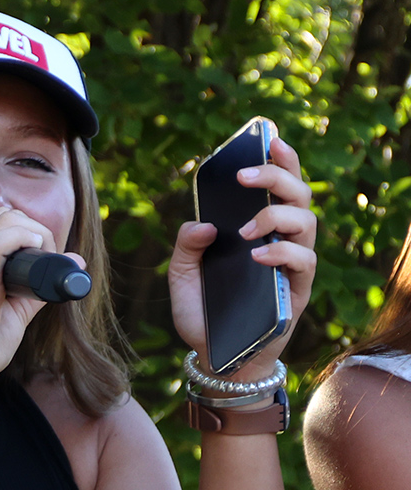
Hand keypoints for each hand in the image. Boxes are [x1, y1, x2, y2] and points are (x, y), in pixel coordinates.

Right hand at [0, 206, 70, 399]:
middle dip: (36, 230)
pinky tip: (37, 257)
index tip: (44, 256)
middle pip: (5, 217)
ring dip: (36, 234)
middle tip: (49, 261)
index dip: (28, 230)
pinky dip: (24, 240)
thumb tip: (76, 261)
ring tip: (45, 263)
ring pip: (5, 222)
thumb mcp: (12, 311)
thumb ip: (39, 287)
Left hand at [168, 135, 315, 380]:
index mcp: (257, 227)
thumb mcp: (182, 275)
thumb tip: (204, 224)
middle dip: (276, 175)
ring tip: (246, 228)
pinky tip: (258, 255)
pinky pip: (303, 261)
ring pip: (307, 222)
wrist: (215, 354)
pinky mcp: (299, 289)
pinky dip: (282, 253)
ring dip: (276, 216)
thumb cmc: (204, 310)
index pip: (277, 185)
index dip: (280, 157)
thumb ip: (186, 245)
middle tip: (244, 173)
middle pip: (298, 194)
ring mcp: (294, 263)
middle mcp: (281, 239)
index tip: (269, 135)